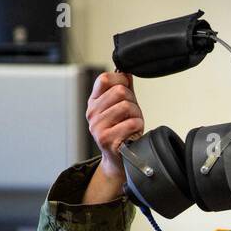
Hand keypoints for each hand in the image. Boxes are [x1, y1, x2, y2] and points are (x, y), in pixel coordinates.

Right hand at [84, 71, 142, 198]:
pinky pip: (131, 123)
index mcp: (93, 102)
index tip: (126, 90)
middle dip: (133, 101)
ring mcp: (97, 127)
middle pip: (119, 91)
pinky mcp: (106, 139)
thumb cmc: (122, 132)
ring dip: (137, 115)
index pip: (104, 79)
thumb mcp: (121, 107)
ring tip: (132, 124)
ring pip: (126, 106)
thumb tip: (126, 71)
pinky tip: (132, 133)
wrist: (119, 160)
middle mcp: (92, 113)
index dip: (121, 80)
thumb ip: (123, 88)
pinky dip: (137, 126)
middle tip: (132, 114)